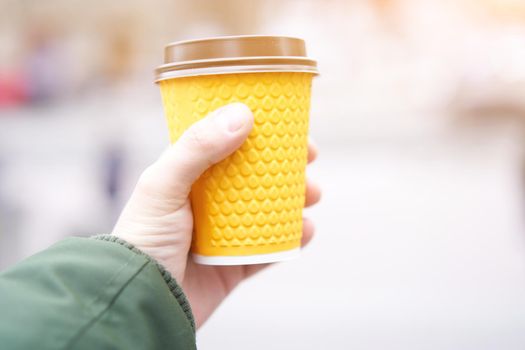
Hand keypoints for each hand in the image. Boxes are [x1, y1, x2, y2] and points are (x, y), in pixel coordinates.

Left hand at [112, 103, 320, 327]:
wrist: (141, 304)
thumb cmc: (142, 240)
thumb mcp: (163, 186)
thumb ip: (197, 149)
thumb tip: (242, 115)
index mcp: (189, 177)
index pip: (227, 144)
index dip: (257, 132)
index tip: (287, 123)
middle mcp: (208, 203)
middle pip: (255, 176)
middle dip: (286, 165)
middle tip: (310, 159)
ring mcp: (223, 234)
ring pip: (269, 210)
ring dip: (296, 199)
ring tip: (313, 195)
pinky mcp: (235, 266)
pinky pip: (271, 249)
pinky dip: (292, 239)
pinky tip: (306, 230)